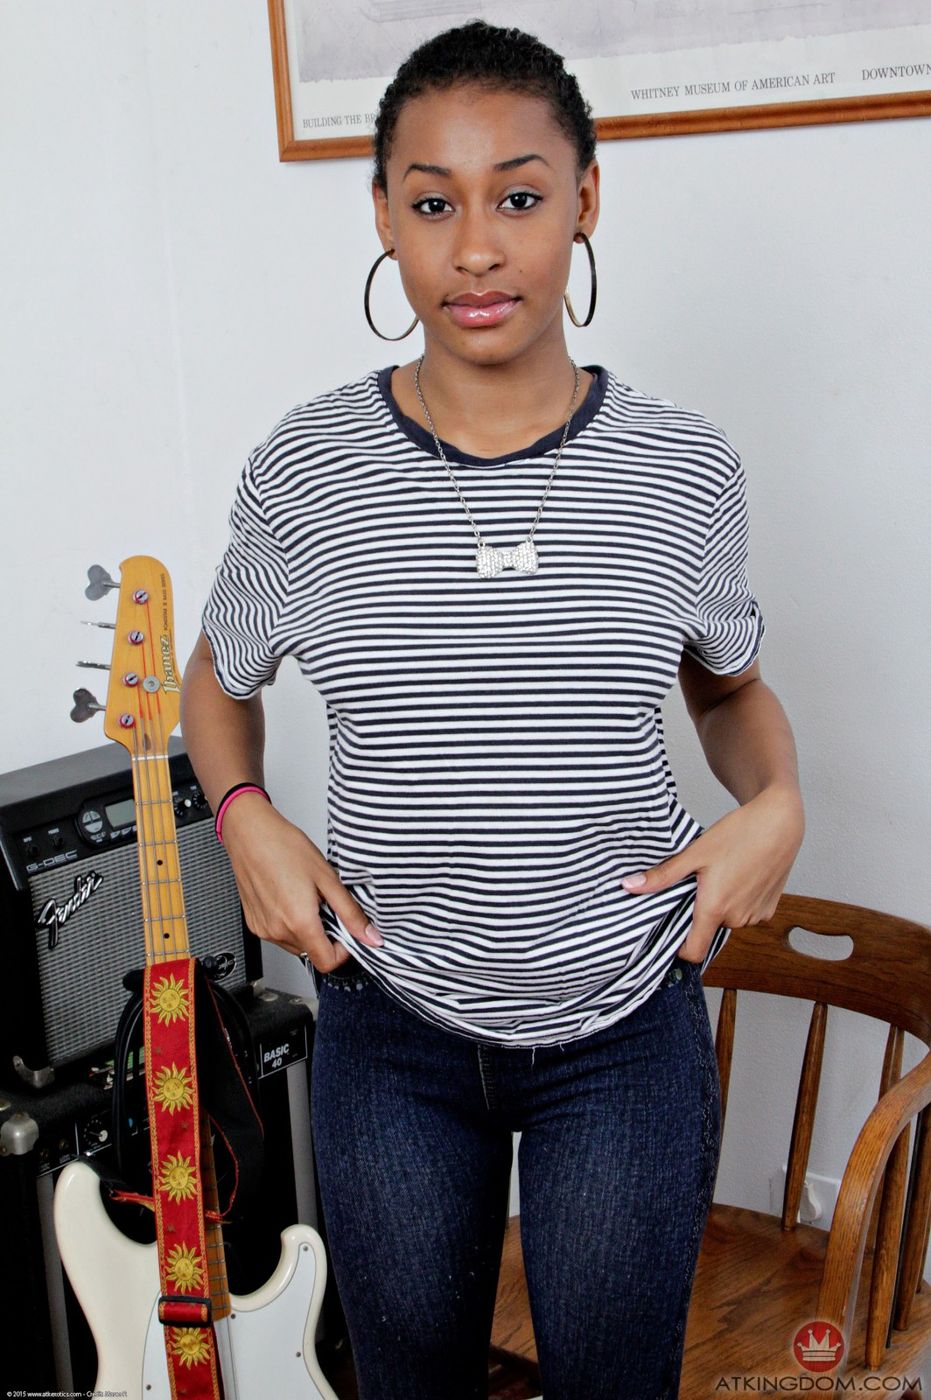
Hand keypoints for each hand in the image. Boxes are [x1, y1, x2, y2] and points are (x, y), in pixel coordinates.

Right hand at [220, 794, 382, 972]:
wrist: (249, 833)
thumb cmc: (284, 847)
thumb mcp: (327, 877)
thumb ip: (350, 912)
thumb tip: (370, 936)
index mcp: (299, 921)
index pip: (327, 963)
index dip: (342, 951)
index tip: (346, 931)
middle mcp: (278, 931)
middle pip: (312, 952)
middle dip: (325, 934)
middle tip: (325, 904)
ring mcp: (263, 929)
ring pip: (296, 944)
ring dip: (307, 929)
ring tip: (305, 897)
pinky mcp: (254, 923)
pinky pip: (279, 935)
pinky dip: (289, 923)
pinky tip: (289, 897)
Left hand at [621, 785, 804, 962]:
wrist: (779, 821)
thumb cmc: (739, 834)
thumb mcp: (695, 853)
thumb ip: (663, 875)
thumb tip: (630, 886)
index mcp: (716, 908)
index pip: (694, 952)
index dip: (680, 948)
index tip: (673, 931)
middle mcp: (738, 918)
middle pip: (709, 930)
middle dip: (700, 912)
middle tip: (698, 884)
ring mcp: (756, 915)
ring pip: (729, 920)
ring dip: (721, 906)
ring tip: (721, 875)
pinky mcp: (770, 908)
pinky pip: (746, 913)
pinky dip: (739, 901)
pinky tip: (739, 876)